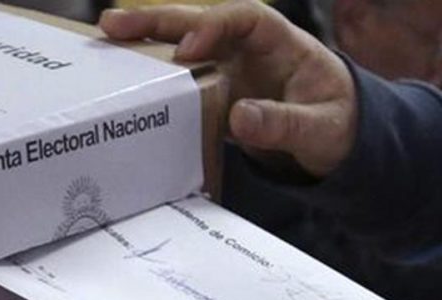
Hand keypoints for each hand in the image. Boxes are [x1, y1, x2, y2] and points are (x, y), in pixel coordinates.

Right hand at [100, 0, 357, 176]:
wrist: (337, 139)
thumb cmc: (338, 125)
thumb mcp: (322, 129)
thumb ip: (284, 123)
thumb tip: (240, 118)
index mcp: (281, 42)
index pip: (244, 18)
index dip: (213, 27)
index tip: (188, 51)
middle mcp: (248, 48)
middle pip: (199, 22)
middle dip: (158, 22)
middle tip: (114, 25)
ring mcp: (229, 69)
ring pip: (182, 47)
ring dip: (145, 43)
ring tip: (103, 40)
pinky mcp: (216, 94)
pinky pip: (181, 81)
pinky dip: (151, 78)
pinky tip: (120, 77)